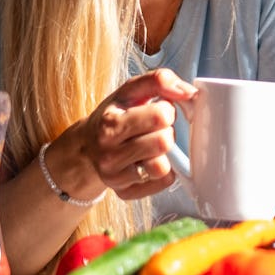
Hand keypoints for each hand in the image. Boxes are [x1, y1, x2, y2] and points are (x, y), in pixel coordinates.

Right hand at [70, 68, 196, 198]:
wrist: (86, 147)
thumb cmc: (114, 115)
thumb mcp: (129, 91)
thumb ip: (159, 81)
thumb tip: (189, 92)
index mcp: (111, 124)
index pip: (161, 115)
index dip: (166, 109)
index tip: (156, 110)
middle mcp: (109, 154)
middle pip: (164, 141)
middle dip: (166, 131)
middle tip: (154, 129)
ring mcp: (116, 177)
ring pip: (162, 166)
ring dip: (164, 154)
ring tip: (152, 146)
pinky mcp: (125, 192)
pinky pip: (162, 183)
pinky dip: (164, 172)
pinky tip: (151, 161)